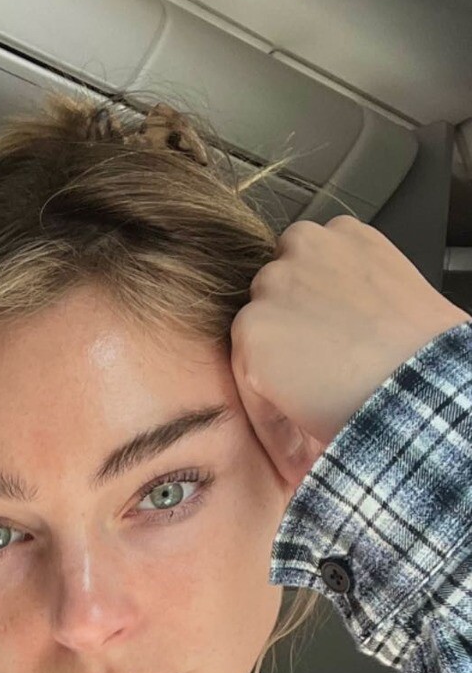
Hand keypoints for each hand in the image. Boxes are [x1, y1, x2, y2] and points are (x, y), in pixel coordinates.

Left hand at [230, 216, 469, 497]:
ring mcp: (274, 286)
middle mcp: (305, 246)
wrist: (420, 380)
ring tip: (303, 413)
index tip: (321, 350)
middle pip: (274, 294)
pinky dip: (267, 414)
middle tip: (310, 379)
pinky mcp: (253, 331)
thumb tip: (343, 324)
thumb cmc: (425, 348)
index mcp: (345, 234)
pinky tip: (294, 438)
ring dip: (273, 371)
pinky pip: (247, 380)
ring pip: (256, 336)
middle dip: (287, 334)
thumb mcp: (395, 290)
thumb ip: (356, 291)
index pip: (305, 270)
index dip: (309, 316)